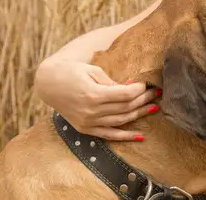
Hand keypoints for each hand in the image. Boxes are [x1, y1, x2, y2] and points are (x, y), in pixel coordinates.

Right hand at [35, 59, 159, 140]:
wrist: (48, 83)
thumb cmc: (72, 71)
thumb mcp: (93, 71)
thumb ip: (112, 82)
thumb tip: (130, 88)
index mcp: (93, 94)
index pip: (124, 94)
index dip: (139, 89)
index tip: (147, 84)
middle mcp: (91, 111)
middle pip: (125, 107)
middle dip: (143, 100)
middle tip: (156, 94)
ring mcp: (87, 122)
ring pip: (120, 121)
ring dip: (139, 115)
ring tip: (153, 108)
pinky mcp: (85, 129)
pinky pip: (109, 135)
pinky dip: (126, 136)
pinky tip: (141, 136)